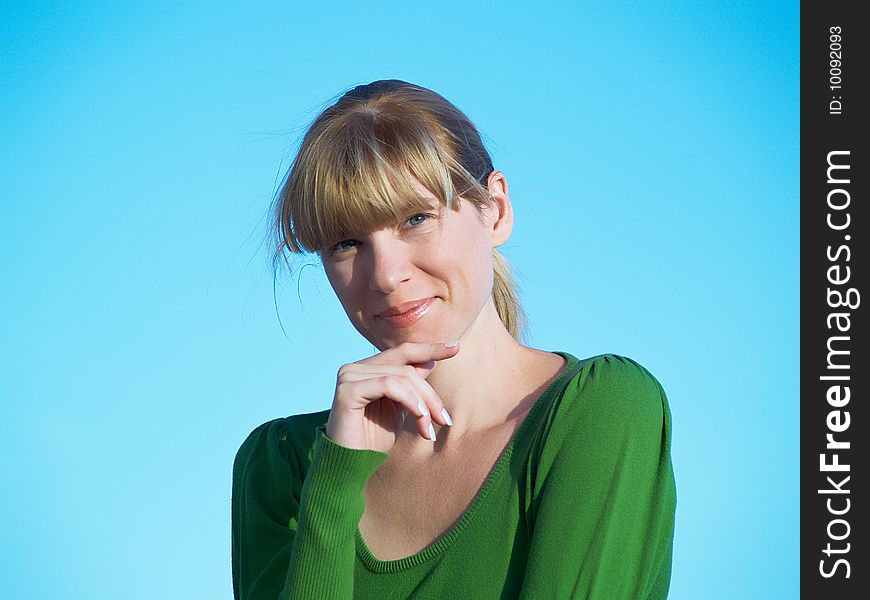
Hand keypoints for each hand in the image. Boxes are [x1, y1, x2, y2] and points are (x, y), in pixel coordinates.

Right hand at [324, 341, 459, 452]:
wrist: (351, 465)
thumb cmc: (374, 438)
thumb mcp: (400, 407)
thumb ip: (411, 384)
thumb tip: (431, 359)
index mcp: (367, 368)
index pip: (403, 351)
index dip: (430, 348)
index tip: (456, 347)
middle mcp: (355, 368)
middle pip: (406, 367)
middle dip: (430, 395)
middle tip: (445, 421)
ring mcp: (348, 376)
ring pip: (401, 377)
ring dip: (423, 404)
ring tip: (428, 430)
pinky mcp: (346, 390)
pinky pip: (388, 385)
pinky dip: (409, 400)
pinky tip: (420, 418)